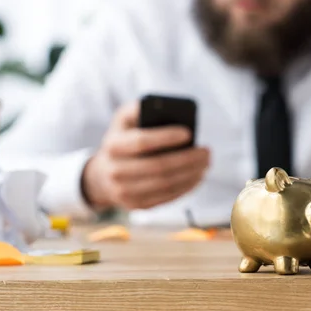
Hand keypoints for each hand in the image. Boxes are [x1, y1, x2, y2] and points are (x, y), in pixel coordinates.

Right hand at [82, 102, 209, 210]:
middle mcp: (115, 171)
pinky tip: (197, 176)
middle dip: (187, 159)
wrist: (104, 175)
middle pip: (158, 167)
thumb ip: (140, 108)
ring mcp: (125, 192)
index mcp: (113, 145)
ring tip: (206, 164)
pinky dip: (186, 186)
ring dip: (191, 174)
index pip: (142, 142)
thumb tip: (164, 105)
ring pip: (165, 184)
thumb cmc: (124, 140)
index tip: (189, 132)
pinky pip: (167, 197)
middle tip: (207, 151)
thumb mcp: (124, 120)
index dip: (166, 137)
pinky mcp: (137, 205)